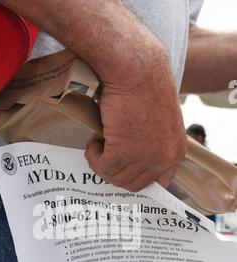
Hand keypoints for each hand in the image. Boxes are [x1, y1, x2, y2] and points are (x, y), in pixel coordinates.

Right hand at [85, 51, 186, 191]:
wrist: (135, 68)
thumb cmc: (145, 85)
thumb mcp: (159, 121)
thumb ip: (152, 142)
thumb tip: (132, 156)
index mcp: (176, 150)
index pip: (160, 182)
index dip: (140, 178)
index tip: (126, 171)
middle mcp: (164, 158)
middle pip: (134, 184)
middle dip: (117, 172)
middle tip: (107, 155)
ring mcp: (144, 158)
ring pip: (116, 177)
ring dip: (103, 163)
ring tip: (99, 144)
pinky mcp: (123, 153)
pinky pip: (102, 167)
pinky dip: (94, 157)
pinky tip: (94, 141)